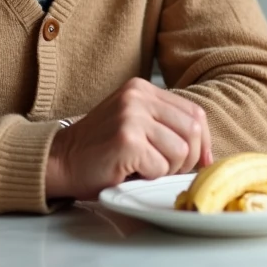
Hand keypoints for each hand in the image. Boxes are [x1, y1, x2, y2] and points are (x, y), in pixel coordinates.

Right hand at [45, 78, 212, 200]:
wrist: (59, 160)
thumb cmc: (100, 149)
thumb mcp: (134, 123)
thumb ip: (166, 125)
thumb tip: (207, 153)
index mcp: (143, 89)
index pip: (195, 112)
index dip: (204, 141)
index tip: (202, 161)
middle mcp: (138, 97)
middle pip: (194, 131)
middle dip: (189, 159)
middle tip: (168, 170)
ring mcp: (132, 117)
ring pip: (181, 152)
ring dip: (166, 169)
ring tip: (143, 168)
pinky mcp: (127, 140)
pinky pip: (160, 167)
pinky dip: (150, 177)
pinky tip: (130, 172)